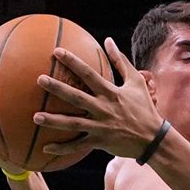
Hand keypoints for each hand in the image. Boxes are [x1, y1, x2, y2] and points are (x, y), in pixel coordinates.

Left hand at [33, 38, 164, 159]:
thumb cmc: (145, 108)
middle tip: (39, 80)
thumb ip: (121, 61)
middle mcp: (103, 108)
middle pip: (76, 96)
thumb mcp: (137, 82)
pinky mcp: (100, 141)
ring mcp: (101, 126)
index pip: (89, 74)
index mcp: (111, 93)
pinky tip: (46, 148)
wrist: (154, 138)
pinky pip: (78, 145)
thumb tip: (108, 40)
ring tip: (35, 116)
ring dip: (54, 121)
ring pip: (73, 123)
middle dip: (58, 88)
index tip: (56, 52)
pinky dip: (63, 148)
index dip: (73, 62)